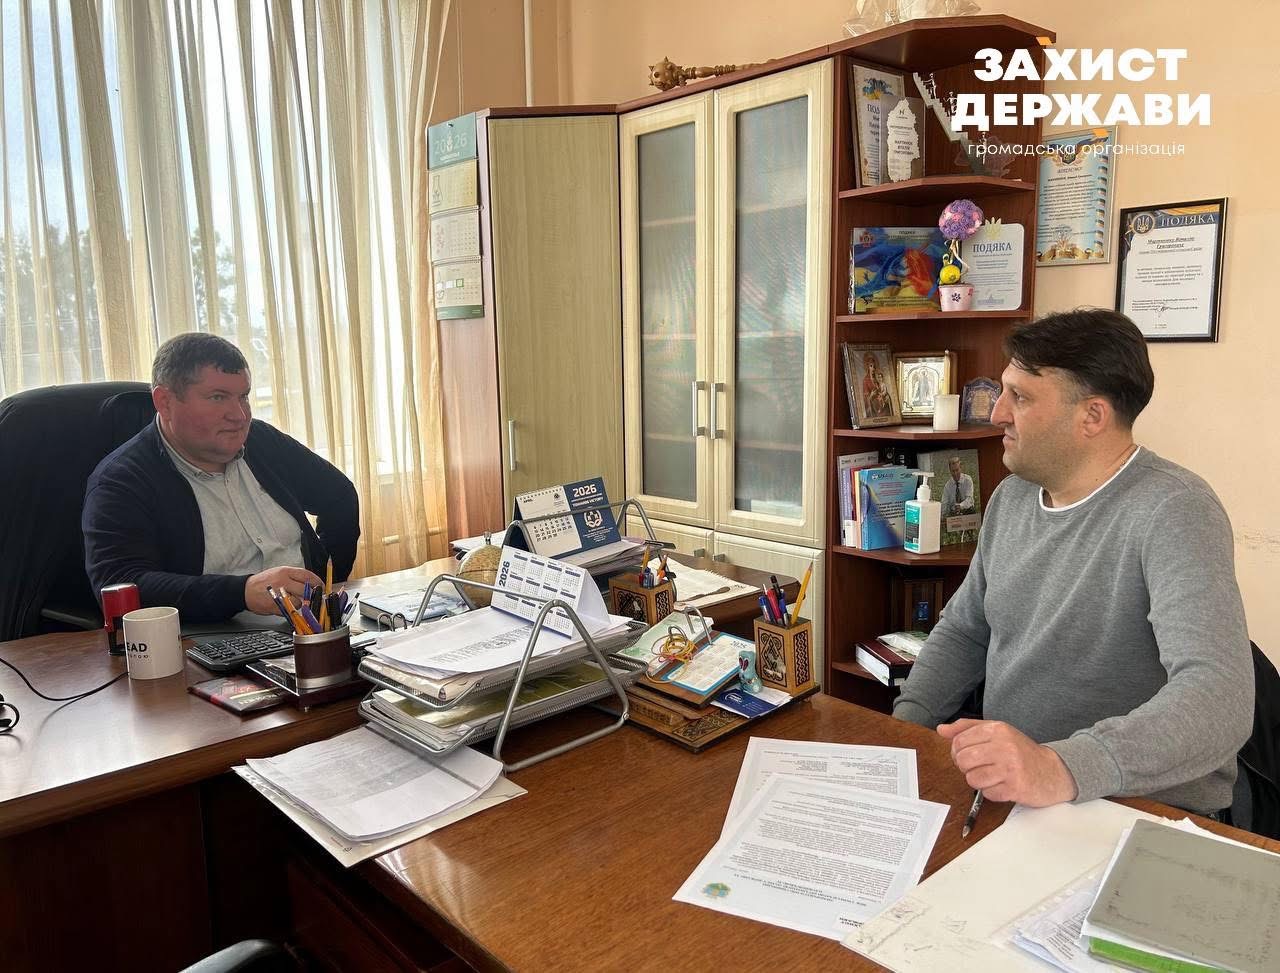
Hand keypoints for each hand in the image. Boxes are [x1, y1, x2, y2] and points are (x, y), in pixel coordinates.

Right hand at [246, 566, 323, 614]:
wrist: (246, 591)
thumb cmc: (264, 582)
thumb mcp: (279, 572)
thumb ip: (295, 576)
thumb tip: (312, 582)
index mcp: (285, 572)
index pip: (307, 575)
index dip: (317, 581)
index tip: (322, 586)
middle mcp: (283, 582)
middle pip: (306, 589)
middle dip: (313, 594)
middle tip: (315, 597)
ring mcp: (279, 595)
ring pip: (299, 602)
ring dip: (301, 603)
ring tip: (295, 600)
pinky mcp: (276, 607)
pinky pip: (290, 610)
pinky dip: (292, 610)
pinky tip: (287, 605)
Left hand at [937, 718, 1077, 806]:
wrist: (1053, 772)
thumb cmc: (1021, 752)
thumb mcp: (997, 732)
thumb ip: (967, 728)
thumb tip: (941, 729)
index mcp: (998, 729)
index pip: (959, 741)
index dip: (957, 752)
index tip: (967, 756)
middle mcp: (1004, 746)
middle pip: (962, 759)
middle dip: (965, 767)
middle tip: (978, 768)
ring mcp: (1011, 767)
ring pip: (972, 778)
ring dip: (979, 781)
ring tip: (992, 777)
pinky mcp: (1015, 787)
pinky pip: (987, 793)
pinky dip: (992, 792)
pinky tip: (1003, 786)